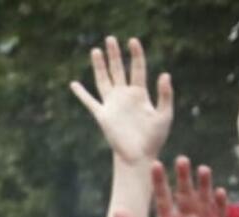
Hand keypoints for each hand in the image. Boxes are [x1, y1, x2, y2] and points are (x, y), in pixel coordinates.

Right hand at [71, 36, 172, 165]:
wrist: (139, 156)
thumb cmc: (154, 138)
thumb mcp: (164, 115)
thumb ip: (165, 95)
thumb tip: (164, 74)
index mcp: (140, 94)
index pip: (137, 68)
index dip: (135, 54)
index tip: (133, 41)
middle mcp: (125, 96)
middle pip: (118, 70)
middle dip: (114, 54)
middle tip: (110, 39)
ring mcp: (112, 105)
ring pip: (103, 80)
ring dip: (99, 66)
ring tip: (95, 51)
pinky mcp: (102, 116)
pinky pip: (90, 102)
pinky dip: (81, 94)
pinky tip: (74, 85)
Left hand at [114, 157, 228, 216]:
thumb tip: (117, 211)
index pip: (163, 197)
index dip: (160, 182)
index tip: (155, 165)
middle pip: (185, 194)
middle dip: (184, 178)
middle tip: (182, 160)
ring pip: (204, 202)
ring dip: (204, 186)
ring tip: (203, 169)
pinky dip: (220, 206)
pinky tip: (219, 192)